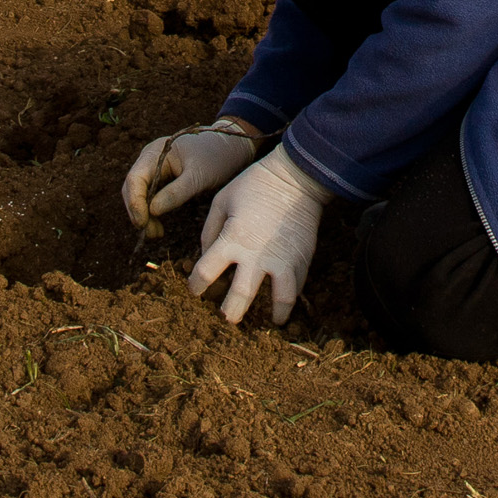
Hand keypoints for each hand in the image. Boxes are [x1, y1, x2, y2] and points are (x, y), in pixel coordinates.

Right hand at [120, 121, 258, 228]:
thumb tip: (152, 211)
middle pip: (132, 187)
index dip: (135, 203)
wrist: (230, 148)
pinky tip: (158, 226)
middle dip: (138, 211)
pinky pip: (149, 196)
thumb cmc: (216, 157)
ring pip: (138, 194)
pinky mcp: (161, 178)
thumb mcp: (199, 177)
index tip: (142, 224)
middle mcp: (150, 159)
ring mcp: (154, 168)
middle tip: (151, 233)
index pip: (135, 179)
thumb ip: (176, 193)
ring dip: (144, 214)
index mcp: (156, 152)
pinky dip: (151, 212)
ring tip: (155, 233)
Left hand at [191, 148, 333, 324]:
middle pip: (240, 297)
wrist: (295, 177)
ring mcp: (283, 260)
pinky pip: (298, 286)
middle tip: (228, 318)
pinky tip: (286, 302)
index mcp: (232, 239)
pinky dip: (292, 298)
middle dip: (231, 312)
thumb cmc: (254, 185)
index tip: (196, 289)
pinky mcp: (302, 258)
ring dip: (275, 314)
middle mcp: (256, 255)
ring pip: (280, 300)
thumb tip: (205, 254)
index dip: (196, 285)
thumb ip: (209, 230)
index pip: (205, 272)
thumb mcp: (222, 200)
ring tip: (272, 321)